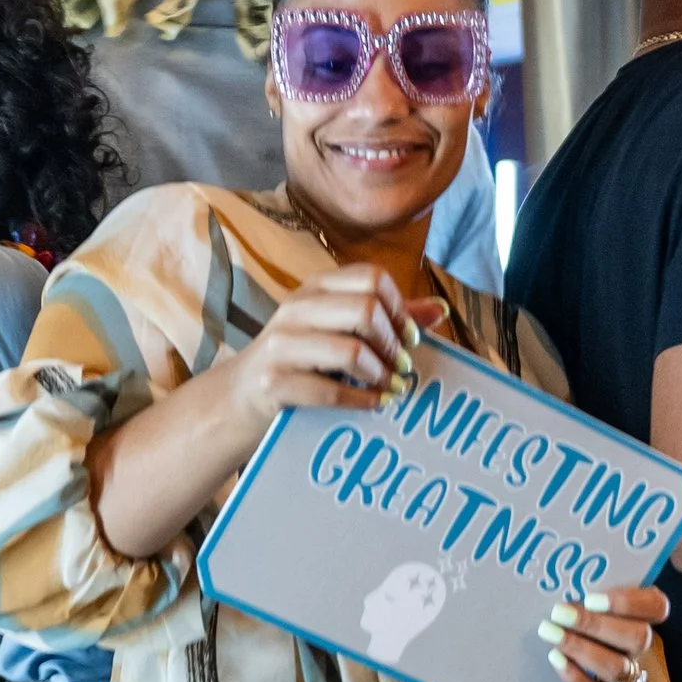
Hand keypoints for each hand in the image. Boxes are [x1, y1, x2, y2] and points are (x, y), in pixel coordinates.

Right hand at [222, 264, 440, 436]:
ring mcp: (282, 344)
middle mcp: (297, 308)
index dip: (400, 308)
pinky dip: (362, 400)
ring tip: (393, 388)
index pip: (372, 278)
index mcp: (316, 287)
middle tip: (403, 366)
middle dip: (394, 343)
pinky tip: (375, 404)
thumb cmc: (302, 360)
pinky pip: (331, 391)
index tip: (410, 336)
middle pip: (366, 310)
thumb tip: (440, 309)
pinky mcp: (274, 382)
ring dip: (381, 375)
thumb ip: (387, 318)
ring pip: (351, 351)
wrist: (241, 396)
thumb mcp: (338, 329)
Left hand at [539, 585, 669, 681]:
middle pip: (639, 638)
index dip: (629, 602)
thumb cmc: (566, 619)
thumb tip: (559, 578)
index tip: (591, 598)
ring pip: (618, 667)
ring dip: (581, 648)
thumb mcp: (576, 600)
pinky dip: (575, 677)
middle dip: (596, 625)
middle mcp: (635, 647)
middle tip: (559, 612)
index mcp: (637, 615)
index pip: (656, 606)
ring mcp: (622, 676)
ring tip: (549, 632)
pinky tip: (555, 658)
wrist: (545, 668)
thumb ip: (579, 588)